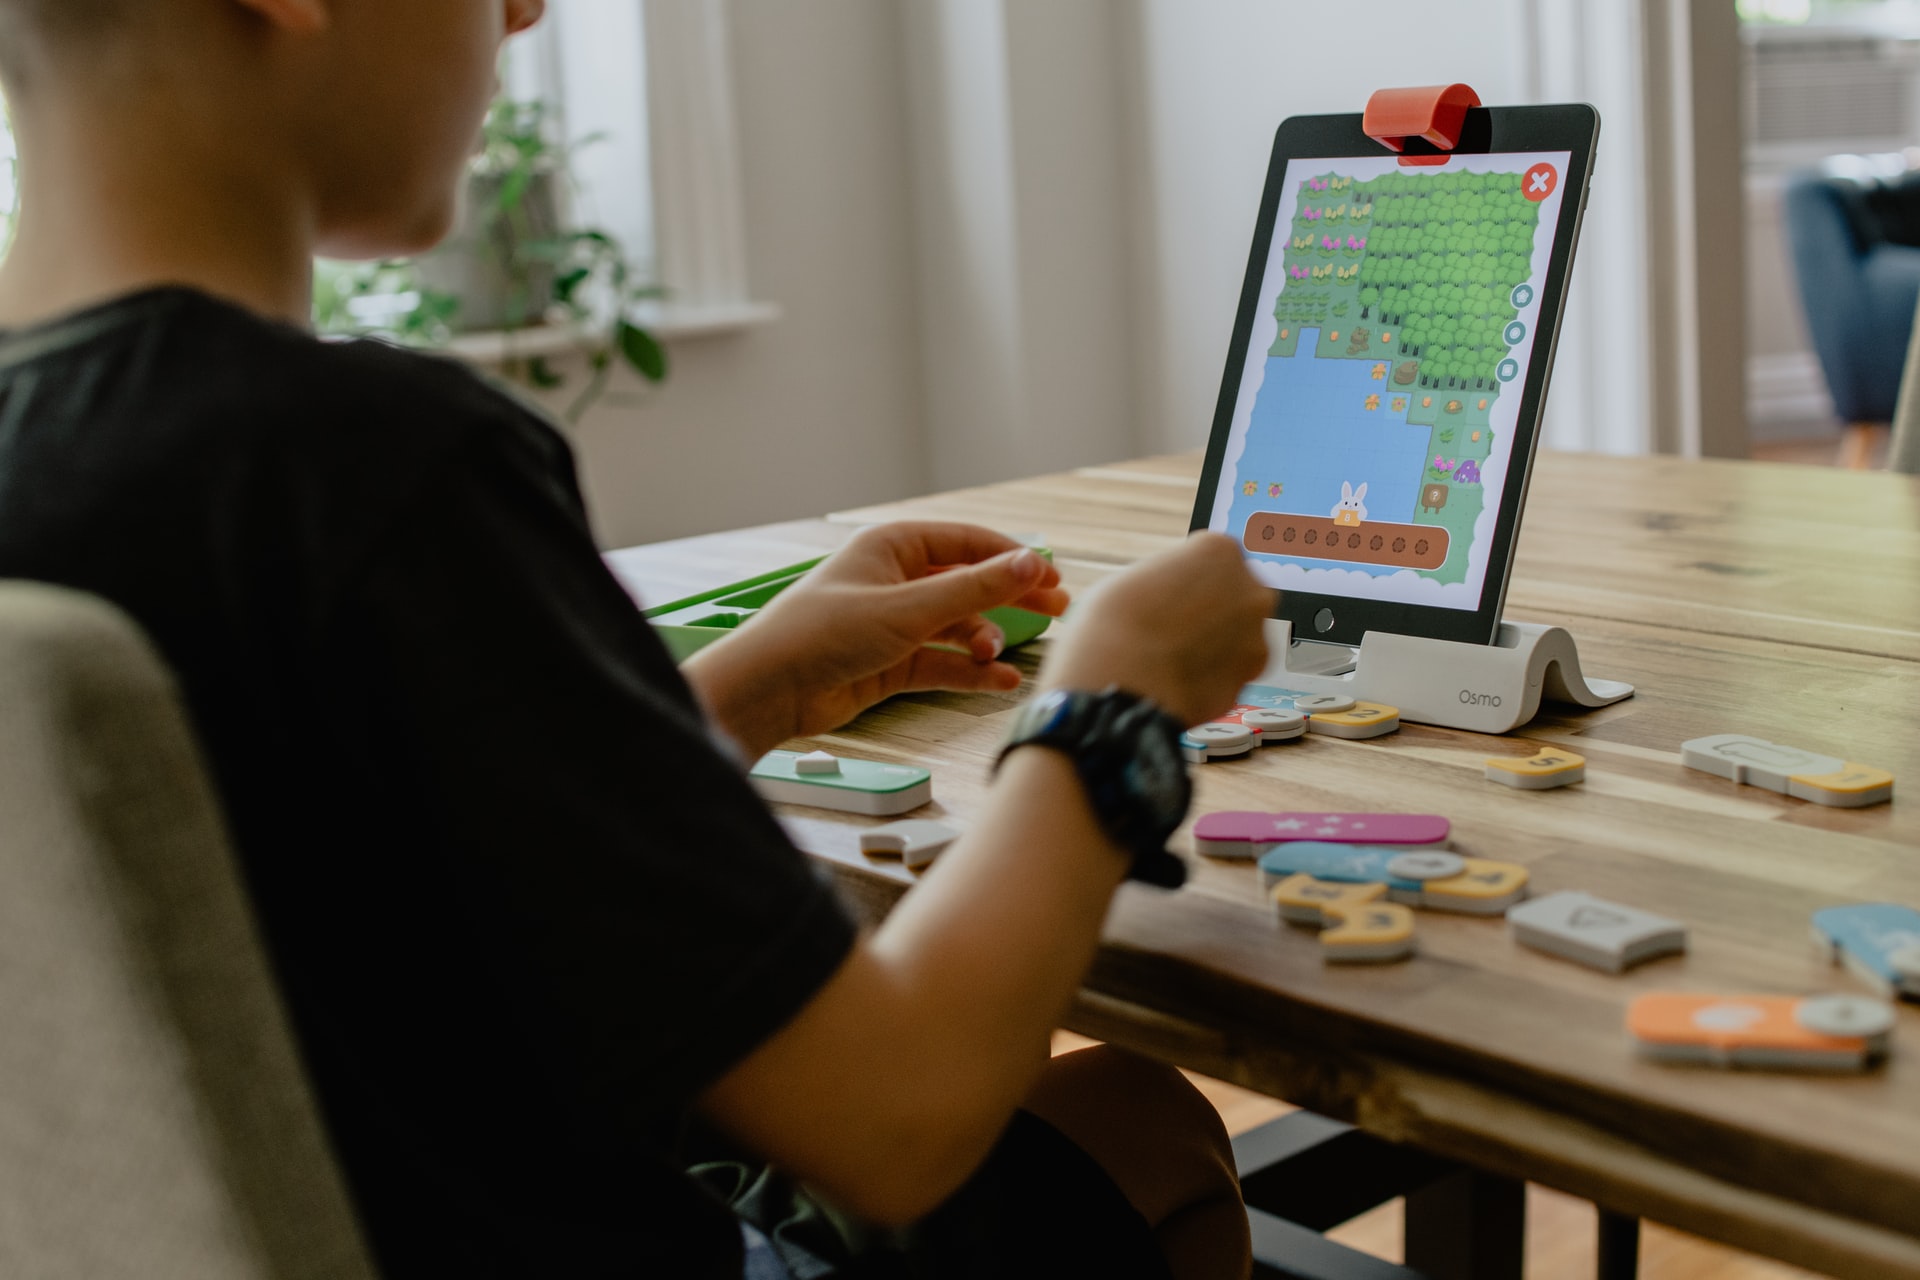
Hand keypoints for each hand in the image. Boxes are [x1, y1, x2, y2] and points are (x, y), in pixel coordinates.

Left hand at [683, 523, 1068, 755]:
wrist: (770, 689)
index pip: (967, 542)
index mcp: (892, 547)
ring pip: (956, 626)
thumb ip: (974, 590)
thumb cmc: (821, 635)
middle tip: (1056, 611)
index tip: (1052, 577)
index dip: (1013, 558)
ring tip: (995, 656)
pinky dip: (969, 671)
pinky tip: (997, 681)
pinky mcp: (890, 663)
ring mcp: (893, 623)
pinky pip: (942, 662)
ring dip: (982, 640)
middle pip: (968, 583)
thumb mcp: (908, 609)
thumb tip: (1030, 564)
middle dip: (1010, 598)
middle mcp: (894, 580)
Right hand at [1039, 533, 1272, 726]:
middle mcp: (1249, 589)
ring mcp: (1255, 636)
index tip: (1174, 593)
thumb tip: (1169, 597)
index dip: (1190, 579)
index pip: (1214, 558)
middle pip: (1235, 595)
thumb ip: (1167, 584)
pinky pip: (1233, 671)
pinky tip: (1181, 679)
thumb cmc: (1116, 629)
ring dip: (1215, 644)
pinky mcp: (1250, 678)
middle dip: (1212, 610)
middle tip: (1174, 627)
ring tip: (1172, 658)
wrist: (1122, 686)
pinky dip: (1214, 676)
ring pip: (1238, 636)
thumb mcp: (1132, 580)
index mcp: (1219, 552)